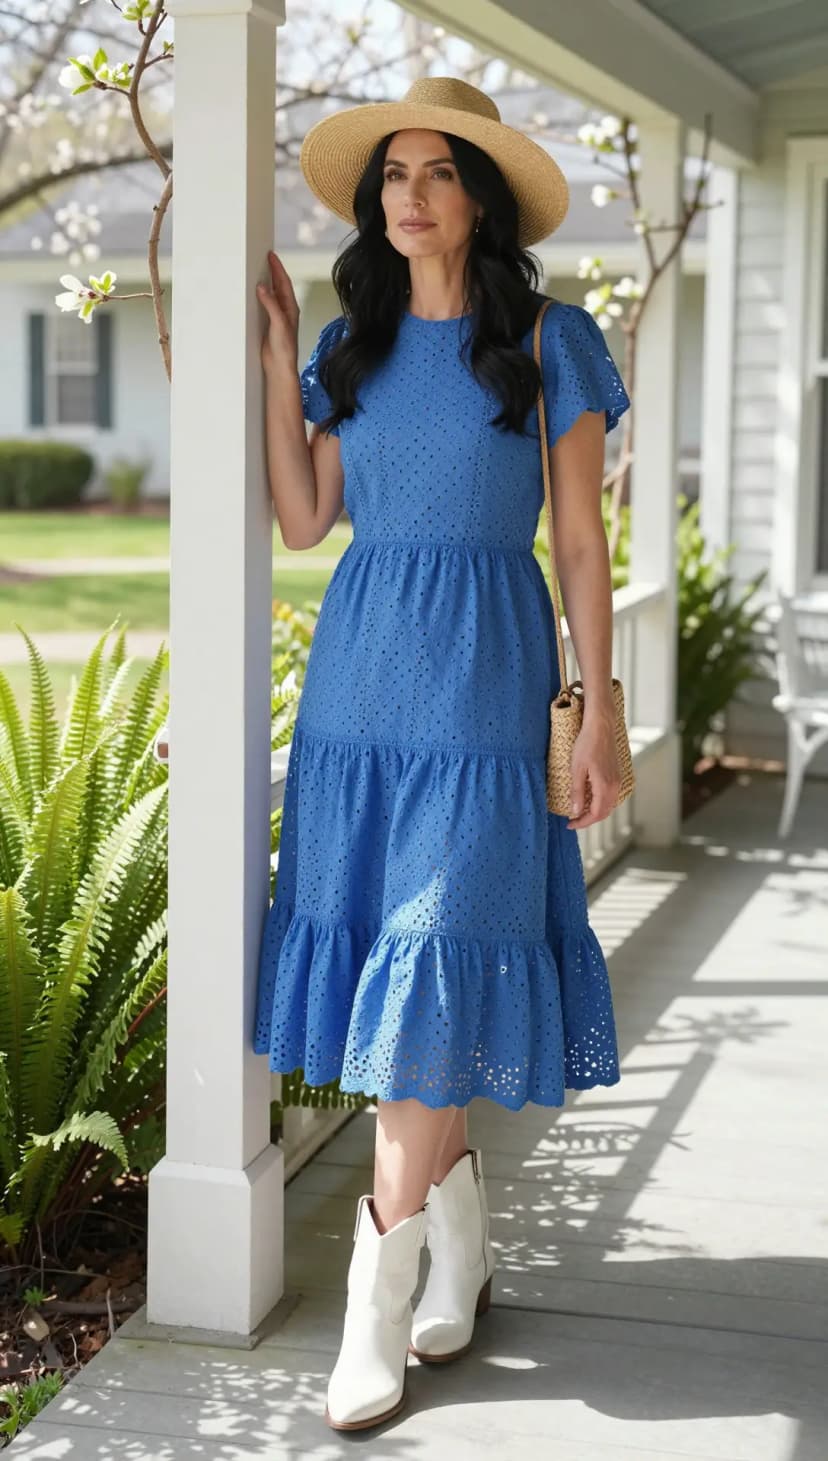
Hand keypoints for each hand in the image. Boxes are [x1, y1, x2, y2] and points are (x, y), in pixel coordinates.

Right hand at [255, 249, 299, 374]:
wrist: (279, 366)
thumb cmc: (284, 348)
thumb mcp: (279, 323)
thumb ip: (271, 304)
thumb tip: (262, 287)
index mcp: (290, 308)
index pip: (283, 282)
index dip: (277, 268)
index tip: (271, 255)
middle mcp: (284, 310)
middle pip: (278, 286)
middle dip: (272, 271)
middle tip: (265, 258)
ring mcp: (276, 317)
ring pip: (271, 295)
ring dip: (266, 283)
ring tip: (258, 270)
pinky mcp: (268, 324)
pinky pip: (263, 305)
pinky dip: (258, 296)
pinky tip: (252, 294)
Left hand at [566, 707, 620, 829]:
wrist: (601, 726)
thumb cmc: (587, 744)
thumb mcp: (576, 769)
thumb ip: (577, 792)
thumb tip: (575, 811)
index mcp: (604, 786)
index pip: (595, 814)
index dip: (582, 822)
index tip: (570, 824)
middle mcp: (614, 786)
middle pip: (604, 813)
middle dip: (589, 819)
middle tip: (573, 821)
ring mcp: (617, 780)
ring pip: (608, 805)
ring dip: (595, 812)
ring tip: (579, 811)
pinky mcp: (617, 774)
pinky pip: (610, 795)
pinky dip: (600, 802)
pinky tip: (589, 798)